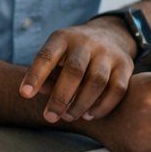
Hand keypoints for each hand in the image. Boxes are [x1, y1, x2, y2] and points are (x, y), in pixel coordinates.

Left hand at [19, 20, 137, 124]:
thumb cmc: (74, 53)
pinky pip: (117, 89)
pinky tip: (89, 115)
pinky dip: (102, 106)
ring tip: (68, 116)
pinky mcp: (125, 65)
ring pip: (97, 82)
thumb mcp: (57, 55)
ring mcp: (108, 53)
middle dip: (60, 97)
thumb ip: (46, 74)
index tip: (25, 94)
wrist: (110, 34)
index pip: (47, 56)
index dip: (35, 75)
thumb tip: (32, 93)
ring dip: (81, 104)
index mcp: (64, 38)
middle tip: (50, 117)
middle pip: (74, 71)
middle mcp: (87, 42)